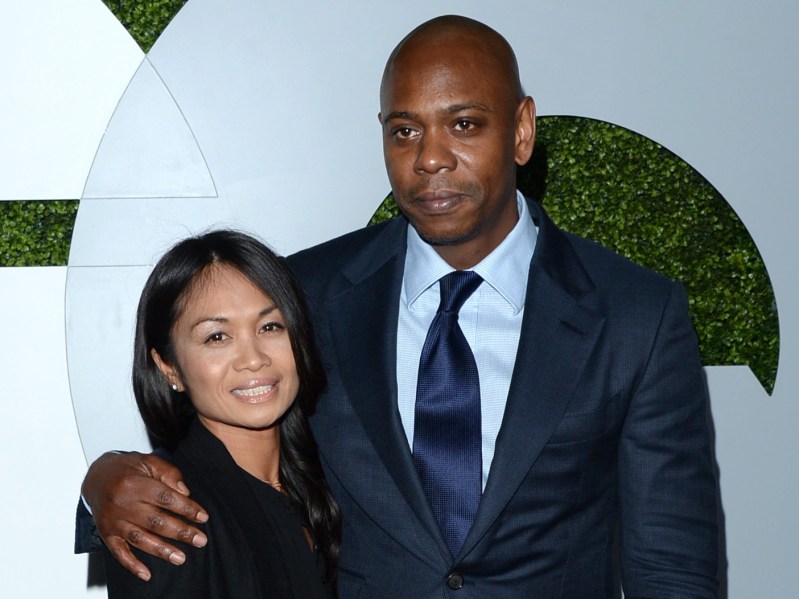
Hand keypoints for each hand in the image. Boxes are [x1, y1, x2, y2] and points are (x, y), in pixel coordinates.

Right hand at [82, 452, 208, 580]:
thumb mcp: (149, 461)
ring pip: (140, 539)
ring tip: (181, 558)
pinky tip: (147, 574)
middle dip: (181, 532)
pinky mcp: (106, 533)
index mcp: (134, 483)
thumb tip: (185, 493)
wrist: (96, 477)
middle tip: (200, 540)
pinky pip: (119, 552)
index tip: (202, 517)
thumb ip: (169, 473)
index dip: (186, 508)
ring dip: (162, 550)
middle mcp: (122, 503)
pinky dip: (132, 565)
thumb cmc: (127, 469)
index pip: (165, 498)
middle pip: (155, 521)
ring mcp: (113, 521)